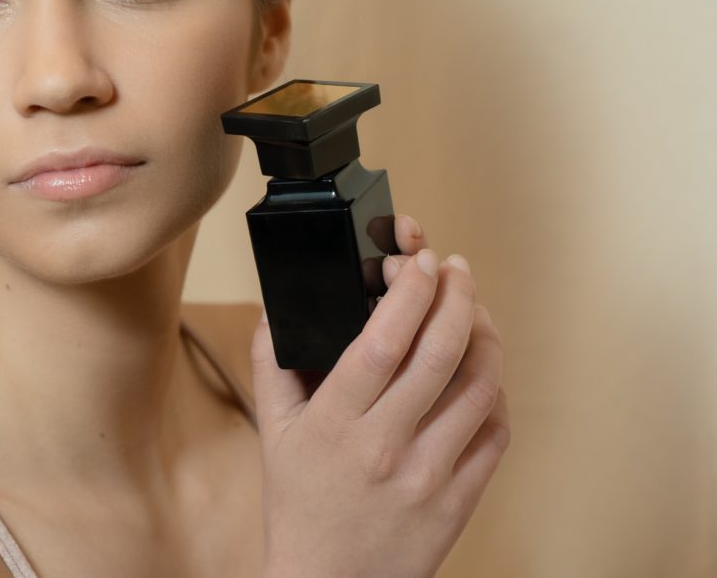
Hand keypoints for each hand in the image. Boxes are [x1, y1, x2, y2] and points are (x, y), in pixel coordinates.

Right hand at [252, 215, 509, 577]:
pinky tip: (482, 373)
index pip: (383, 340)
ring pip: (480, 388)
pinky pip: (495, 433)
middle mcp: (385, 447)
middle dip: (458, 295)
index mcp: (335, 424)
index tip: (419, 260)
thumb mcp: (272, 433)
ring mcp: (429, 476)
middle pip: (440, 353)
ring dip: (485, 336)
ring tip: (474, 311)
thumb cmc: (300, 506)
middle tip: (457, 268)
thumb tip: (276, 310)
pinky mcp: (459, 500)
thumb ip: (272, 365)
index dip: (410, 290)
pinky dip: (496, 393)